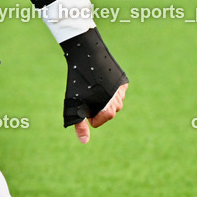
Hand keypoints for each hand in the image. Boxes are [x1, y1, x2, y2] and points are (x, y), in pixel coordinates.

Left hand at [59, 27, 128, 143]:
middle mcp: (119, 99)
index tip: (86, 112)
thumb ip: (79, 123)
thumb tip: (84, 142)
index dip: (92, 116)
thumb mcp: (74, 103)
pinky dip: (108, 88)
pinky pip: (116, 89)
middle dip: (98, 107)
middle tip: (87, 99)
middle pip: (109, 110)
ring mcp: (122, 88)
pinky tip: (98, 82)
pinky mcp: (122, 79)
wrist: (86, 55)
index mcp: (109, 107)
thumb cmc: (78, 81)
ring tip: (91, 89)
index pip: (103, 118)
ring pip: (114, 100)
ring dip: (103, 98)